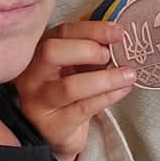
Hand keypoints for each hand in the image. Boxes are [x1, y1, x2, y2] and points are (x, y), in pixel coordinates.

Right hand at [15, 21, 135, 160]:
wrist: (55, 131)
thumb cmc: (66, 89)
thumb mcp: (73, 65)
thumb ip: (89, 50)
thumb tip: (117, 39)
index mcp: (37, 52)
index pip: (61, 32)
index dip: (92, 30)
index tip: (117, 32)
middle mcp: (31, 74)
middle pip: (52, 52)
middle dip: (88, 50)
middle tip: (111, 55)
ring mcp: (38, 102)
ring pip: (70, 86)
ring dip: (105, 78)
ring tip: (128, 75)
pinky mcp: (53, 125)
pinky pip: (84, 108)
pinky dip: (108, 96)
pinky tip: (123, 90)